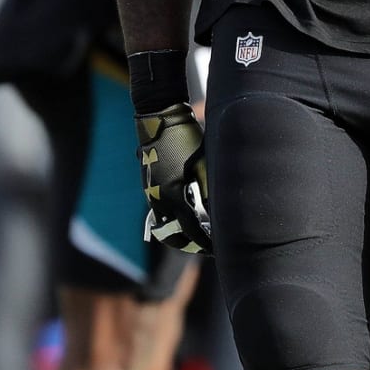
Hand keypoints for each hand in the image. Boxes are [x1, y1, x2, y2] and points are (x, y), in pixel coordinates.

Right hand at [135, 102, 211, 254]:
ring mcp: (151, 194)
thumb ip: (209, 191)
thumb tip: (218, 214)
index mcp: (172, 197)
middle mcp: (157, 201)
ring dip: (180, 232)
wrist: (160, 120)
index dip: (205, 243)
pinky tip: (191, 210)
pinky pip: (161, 211)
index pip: (191, 231)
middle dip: (189, 244)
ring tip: (202, 231)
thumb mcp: (203, 164)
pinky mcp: (150, 186)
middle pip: (172, 236)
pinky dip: (174, 217)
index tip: (217, 249)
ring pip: (165, 225)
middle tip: (208, 246)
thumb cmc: (186, 139)